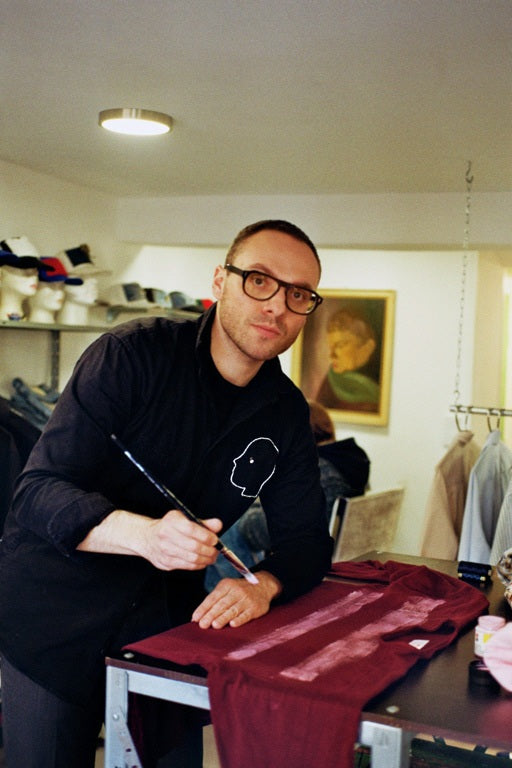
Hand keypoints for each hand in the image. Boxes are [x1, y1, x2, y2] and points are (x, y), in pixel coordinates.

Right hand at [77, 508, 222, 571]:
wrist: (147, 538)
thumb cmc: (169, 527)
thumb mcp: (184, 518)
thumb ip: (203, 522)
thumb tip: (218, 525)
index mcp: (172, 521)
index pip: (192, 530)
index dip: (207, 536)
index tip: (215, 539)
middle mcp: (166, 536)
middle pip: (194, 547)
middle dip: (209, 550)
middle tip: (216, 550)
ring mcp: (165, 551)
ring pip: (192, 558)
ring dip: (206, 559)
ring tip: (211, 556)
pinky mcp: (165, 563)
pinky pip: (187, 566)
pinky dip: (198, 565)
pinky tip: (202, 561)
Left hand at [192, 571, 281, 628]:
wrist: (263, 586)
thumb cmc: (239, 590)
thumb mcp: (227, 588)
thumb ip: (215, 599)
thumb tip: (199, 615)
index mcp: (227, 585)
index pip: (213, 597)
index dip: (203, 608)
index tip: (195, 618)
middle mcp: (236, 591)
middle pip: (222, 604)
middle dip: (211, 615)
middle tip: (202, 625)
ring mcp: (247, 599)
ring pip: (233, 610)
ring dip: (223, 618)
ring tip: (214, 625)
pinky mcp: (255, 608)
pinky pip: (246, 615)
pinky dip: (239, 619)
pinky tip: (233, 624)